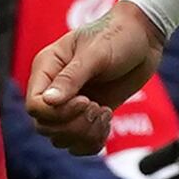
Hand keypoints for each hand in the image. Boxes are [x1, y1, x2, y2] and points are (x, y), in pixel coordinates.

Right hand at [27, 0, 163, 153]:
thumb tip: (48, 102)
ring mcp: (71, 103)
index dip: (57, 113)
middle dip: (73, 126)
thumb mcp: (95, 54)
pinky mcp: (89, 114)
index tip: (87, 101)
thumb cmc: (117, 35)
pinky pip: (79, 142)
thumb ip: (71, 78)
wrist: (144, 36)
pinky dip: (93, 142)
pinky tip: (108, 123)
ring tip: (105, 113)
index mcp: (47, 69)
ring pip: (61, 138)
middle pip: (45, 127)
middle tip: (98, 107)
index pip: (35, 106)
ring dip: (85, 134)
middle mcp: (54, 88)